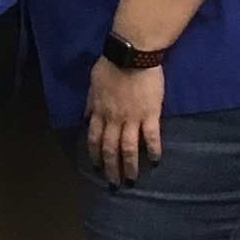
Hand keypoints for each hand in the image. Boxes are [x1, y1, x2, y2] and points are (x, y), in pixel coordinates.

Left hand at [87, 57, 164, 185]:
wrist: (131, 55)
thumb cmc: (110, 66)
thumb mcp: (92, 85)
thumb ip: (90, 103)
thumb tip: (85, 118)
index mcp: (98, 112)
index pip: (94, 139)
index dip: (95, 155)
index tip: (97, 168)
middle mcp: (113, 119)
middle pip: (110, 148)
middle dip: (111, 168)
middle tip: (114, 184)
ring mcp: (132, 118)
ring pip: (128, 148)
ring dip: (130, 166)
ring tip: (132, 180)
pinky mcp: (150, 114)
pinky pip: (151, 137)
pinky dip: (153, 150)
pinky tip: (155, 161)